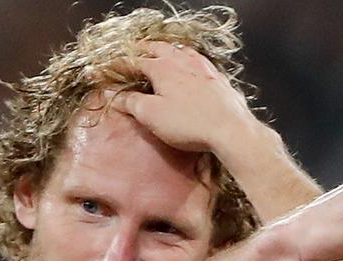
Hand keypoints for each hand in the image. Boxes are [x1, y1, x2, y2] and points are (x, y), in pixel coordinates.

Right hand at [114, 41, 257, 155]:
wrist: (230, 129)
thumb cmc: (189, 123)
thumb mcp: (151, 115)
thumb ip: (131, 102)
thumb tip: (115, 95)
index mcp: (163, 69)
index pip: (136, 61)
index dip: (122, 64)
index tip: (113, 68)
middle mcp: (183, 63)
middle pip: (160, 49)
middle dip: (145, 49)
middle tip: (136, 52)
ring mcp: (203, 69)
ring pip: (182, 51)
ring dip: (169, 50)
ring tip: (162, 53)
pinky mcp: (218, 79)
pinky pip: (200, 61)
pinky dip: (190, 59)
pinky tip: (192, 65)